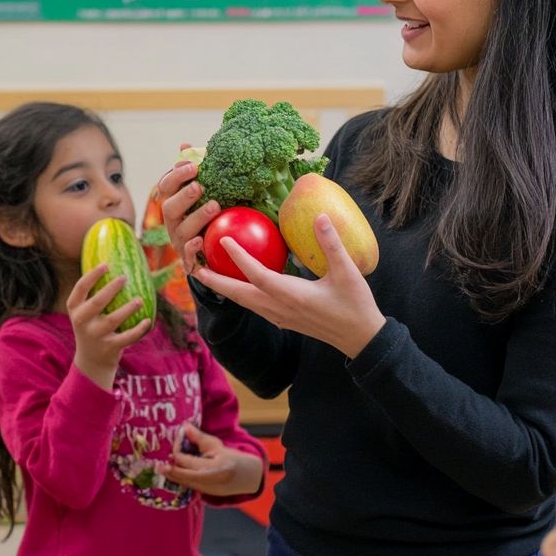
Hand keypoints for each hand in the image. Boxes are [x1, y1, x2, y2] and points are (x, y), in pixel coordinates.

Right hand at [67, 264, 151, 389]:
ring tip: (139, 299)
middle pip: (97, 302)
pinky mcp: (109, 348)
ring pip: (113, 320)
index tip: (106, 265)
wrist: (91, 360)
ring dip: (128, 309)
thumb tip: (116, 264)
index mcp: (75, 309)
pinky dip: (138, 329)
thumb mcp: (85, 312)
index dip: (92, 275)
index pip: (80, 288)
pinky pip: (126, 337)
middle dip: (111, 289)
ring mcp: (95, 336)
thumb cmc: (93, 327)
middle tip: (124, 278)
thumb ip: (94, 293)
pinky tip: (147, 320)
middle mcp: (82, 322)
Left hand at [155, 423, 263, 496]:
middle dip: (170, 470)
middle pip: (184, 476)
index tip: (172, 446)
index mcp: (214, 467)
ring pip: (185, 483)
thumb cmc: (232, 458)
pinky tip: (172, 474)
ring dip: (173, 476)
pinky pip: (189, 486)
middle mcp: (210, 481)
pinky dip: (180, 480)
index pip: (189, 461)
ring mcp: (208, 490)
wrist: (247, 477)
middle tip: (157, 466)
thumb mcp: (217, 445)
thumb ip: (199, 438)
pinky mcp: (206, 494)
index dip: (177, 452)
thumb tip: (185, 427)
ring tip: (162, 469)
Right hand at [157, 146, 220, 274]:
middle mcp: (173, 222)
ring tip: (215, 206)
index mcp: (173, 203)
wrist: (214, 252)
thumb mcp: (204, 191)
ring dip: (197, 217)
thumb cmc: (207, 214)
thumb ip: (195, 170)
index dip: (177, 175)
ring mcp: (180, 241)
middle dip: (184, 196)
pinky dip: (192, 247)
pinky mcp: (189, 260)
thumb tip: (184, 144)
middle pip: (169, 207)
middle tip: (200, 185)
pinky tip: (202, 239)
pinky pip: (187, 255)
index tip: (194, 165)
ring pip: (182, 230)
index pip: (166, 186)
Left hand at [192, 213, 385, 358]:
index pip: (257, 275)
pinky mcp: (284, 320)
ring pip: (244, 303)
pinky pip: (254, 306)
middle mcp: (280, 309)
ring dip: (224, 289)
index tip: (223, 239)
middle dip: (215, 282)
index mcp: (292, 296)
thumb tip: (320, 216)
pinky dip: (240, 294)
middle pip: (239, 295)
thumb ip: (332, 244)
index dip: (238, 257)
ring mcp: (280, 317)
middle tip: (194, 267)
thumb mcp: (348, 272)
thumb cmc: (356, 305)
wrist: (360, 338)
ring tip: (208, 275)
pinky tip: (238, 283)